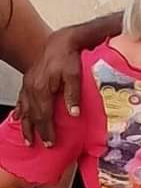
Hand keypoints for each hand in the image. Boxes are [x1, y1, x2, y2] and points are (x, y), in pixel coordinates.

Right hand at [14, 31, 81, 146]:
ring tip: (27, 139)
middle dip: (36, 131)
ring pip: (25, 108)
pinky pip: (21, 98)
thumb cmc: (68, 58)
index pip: (44, 114)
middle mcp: (32, 87)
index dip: (46, 130)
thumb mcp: (74, 75)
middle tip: (39, 145)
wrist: (60, 42)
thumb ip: (73, 94)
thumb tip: (74, 114)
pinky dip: (20, 110)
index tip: (51, 142)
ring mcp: (28, 84)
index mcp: (42, 88)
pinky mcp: (29, 80)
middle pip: (33, 114)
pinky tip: (18, 118)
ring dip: (26, 125)